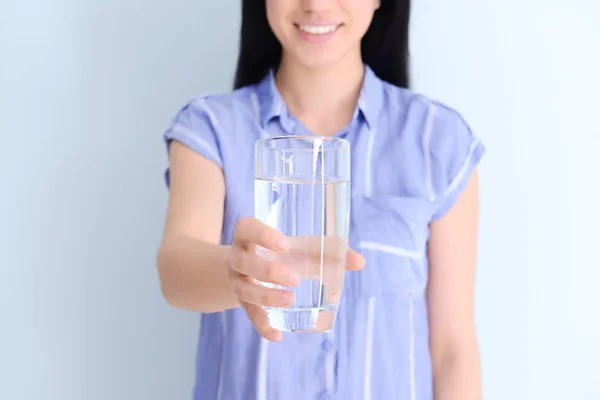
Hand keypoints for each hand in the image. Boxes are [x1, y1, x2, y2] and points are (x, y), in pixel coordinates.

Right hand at [228, 217, 364, 341]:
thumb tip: (360, 262)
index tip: (285, 243)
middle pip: (244, 262)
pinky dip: (262, 326)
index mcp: (248, 235)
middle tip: (295, 279)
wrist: (245, 270)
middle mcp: (238, 257)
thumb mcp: (299, 247)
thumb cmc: (280, 253)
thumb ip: (328, 251)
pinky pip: (250, 315)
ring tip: (290, 301)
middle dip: (268, 271)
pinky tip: (277, 335)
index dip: (262, 234)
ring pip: (245, 290)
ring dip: (267, 298)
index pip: (246, 228)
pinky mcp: (242, 302)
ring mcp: (237, 281)